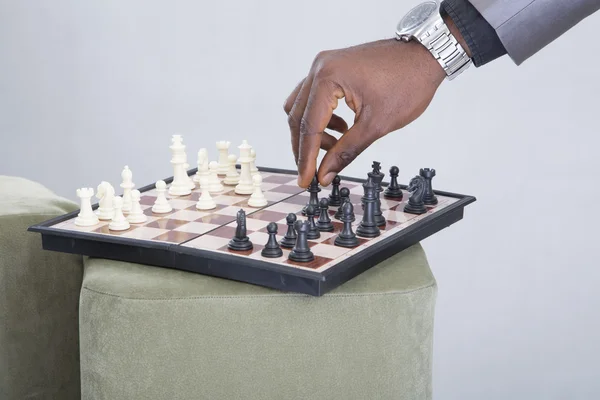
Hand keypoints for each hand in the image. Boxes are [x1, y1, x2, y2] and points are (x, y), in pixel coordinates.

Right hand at [284, 16, 466, 187]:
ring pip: (301, 107)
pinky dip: (320, 117)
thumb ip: (346, 151)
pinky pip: (313, 96)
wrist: (426, 56)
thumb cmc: (408, 83)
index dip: (306, 158)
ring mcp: (325, 65)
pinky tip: (341, 129)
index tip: (305, 180)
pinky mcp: (332, 67)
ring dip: (312, 132)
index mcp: (328, 78)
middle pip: (298, 116)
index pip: (308, 126)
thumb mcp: (376, 124)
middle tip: (313, 172)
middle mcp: (320, 67)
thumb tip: (324, 174)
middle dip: (304, 147)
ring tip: (335, 147)